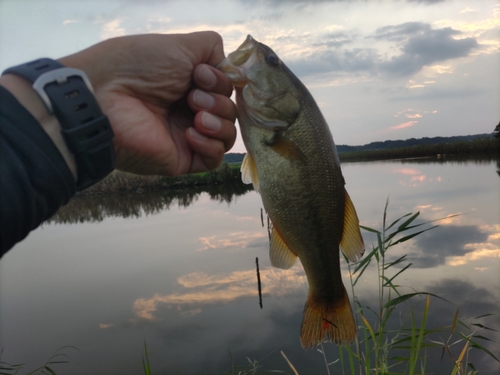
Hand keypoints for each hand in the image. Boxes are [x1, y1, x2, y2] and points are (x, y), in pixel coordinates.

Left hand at [59, 31, 236, 175]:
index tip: (200, 75)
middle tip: (191, 97)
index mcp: (189, 84)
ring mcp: (186, 136)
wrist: (106, 98)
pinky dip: (210, 144)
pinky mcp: (183, 159)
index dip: (222, 82)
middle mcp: (189, 110)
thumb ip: (211, 48)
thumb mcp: (181, 45)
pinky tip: (190, 133)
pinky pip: (214, 159)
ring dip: (219, 122)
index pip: (225, 89)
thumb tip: (227, 63)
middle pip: (230, 110)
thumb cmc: (139, 67)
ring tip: (196, 115)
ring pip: (227, 135)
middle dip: (219, 101)